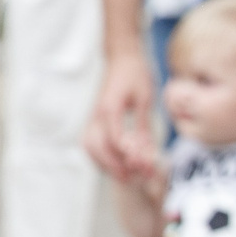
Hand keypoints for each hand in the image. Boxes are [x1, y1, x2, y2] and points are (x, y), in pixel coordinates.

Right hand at [86, 48, 162, 184]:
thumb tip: (145, 150)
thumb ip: (143, 125)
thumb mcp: (146, 98)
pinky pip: (90, 142)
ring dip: (104, 163)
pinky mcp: (94, 119)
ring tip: (123, 175)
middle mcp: (97, 115)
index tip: (145, 167)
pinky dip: (99, 156)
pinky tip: (114, 165)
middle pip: (97, 148)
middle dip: (113, 165)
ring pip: (89, 147)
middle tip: (132, 178)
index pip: (115, 140)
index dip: (129, 156)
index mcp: (110, 108)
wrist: (122, 58)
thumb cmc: (136, 75)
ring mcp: (93, 117)